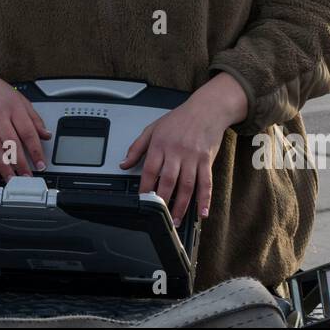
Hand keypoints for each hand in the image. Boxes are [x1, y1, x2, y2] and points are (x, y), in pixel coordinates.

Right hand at [0, 50, 51, 182]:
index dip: (36, 150)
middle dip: (21, 163)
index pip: (28, 131)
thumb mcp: (19, 99)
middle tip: (27, 178)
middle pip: (12, 143)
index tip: (41, 164)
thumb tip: (47, 134)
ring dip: (4, 167)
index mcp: (14, 107)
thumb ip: (34, 117)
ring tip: (12, 180)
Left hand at [119, 73, 247, 224]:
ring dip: (181, 206)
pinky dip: (204, 199)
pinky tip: (202, 212)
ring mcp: (193, 157)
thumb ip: (136, 148)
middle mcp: (177, 151)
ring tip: (176, 220)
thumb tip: (123, 164)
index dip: (145, 187)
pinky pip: (206, 182)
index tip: (142, 200)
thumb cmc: (180, 119)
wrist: (206, 109)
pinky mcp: (207, 160)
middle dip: (163, 201)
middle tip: (160, 217)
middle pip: (168, 180)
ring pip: (187, 185)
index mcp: (160, 144)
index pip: (150, 170)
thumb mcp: (153, 128)